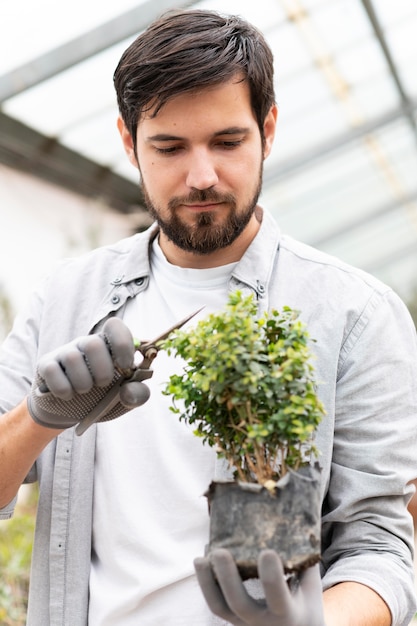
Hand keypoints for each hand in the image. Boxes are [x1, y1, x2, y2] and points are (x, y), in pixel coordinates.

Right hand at [27, 318, 150, 432]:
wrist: (71, 413)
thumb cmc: (102, 398)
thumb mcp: (126, 399)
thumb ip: (138, 394)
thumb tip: (129, 391)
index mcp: (108, 346)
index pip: (114, 326)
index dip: (123, 344)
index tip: (126, 366)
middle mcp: (86, 345)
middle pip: (93, 343)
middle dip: (102, 371)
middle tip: (102, 385)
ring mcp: (65, 353)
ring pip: (72, 358)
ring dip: (82, 383)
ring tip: (84, 391)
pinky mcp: (46, 365)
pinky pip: (52, 371)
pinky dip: (63, 389)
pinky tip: (68, 395)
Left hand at [194, 549, 324, 625]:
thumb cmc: (306, 605)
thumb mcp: (310, 587)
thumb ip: (305, 560)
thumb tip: (300, 521)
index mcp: (287, 613)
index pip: (278, 598)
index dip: (271, 577)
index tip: (267, 551)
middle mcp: (263, 622)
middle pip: (240, 604)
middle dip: (228, 578)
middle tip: (219, 552)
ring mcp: (244, 623)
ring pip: (219, 607)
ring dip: (207, 582)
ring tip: (200, 558)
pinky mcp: (231, 619)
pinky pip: (215, 603)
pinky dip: (206, 582)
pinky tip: (202, 561)